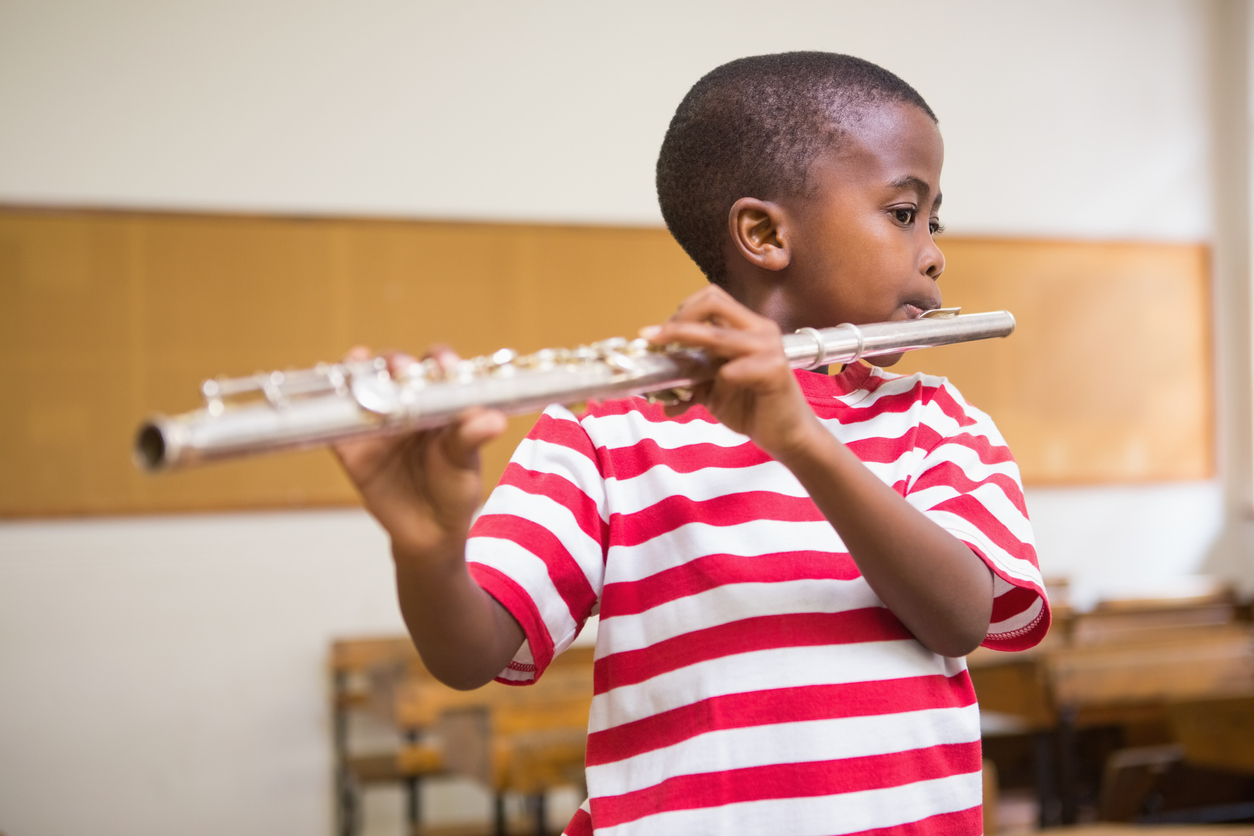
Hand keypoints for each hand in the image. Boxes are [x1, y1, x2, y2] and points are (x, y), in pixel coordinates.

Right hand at [331, 346, 506, 565]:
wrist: (428, 531)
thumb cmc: (453, 488)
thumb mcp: (464, 463)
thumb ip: (472, 438)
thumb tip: (495, 421)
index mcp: (439, 400)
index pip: (437, 367)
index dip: (439, 360)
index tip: (443, 365)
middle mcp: (406, 403)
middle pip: (396, 368)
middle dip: (396, 361)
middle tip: (400, 368)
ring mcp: (377, 421)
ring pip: (363, 385)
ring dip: (359, 369)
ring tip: (359, 362)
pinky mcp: (351, 445)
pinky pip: (335, 420)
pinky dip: (330, 403)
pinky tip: (333, 391)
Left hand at [642, 285, 821, 462]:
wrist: (788, 436)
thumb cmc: (753, 409)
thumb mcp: (714, 389)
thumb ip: (691, 378)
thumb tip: (653, 385)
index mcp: (748, 327)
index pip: (710, 298)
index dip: (681, 312)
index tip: (658, 336)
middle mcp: (760, 329)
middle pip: (711, 301)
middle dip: (677, 322)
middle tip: (655, 341)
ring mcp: (768, 346)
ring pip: (715, 335)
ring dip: (686, 351)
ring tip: (671, 373)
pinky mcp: (773, 370)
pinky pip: (728, 371)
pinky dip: (715, 389)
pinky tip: (715, 405)